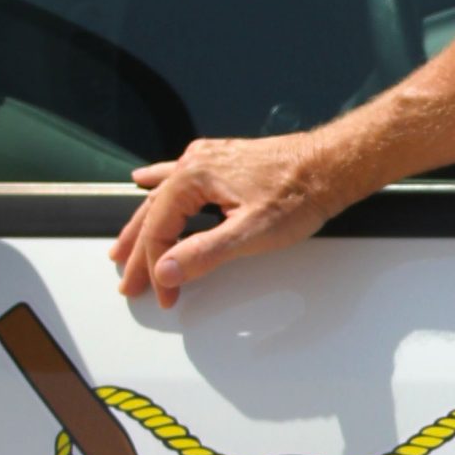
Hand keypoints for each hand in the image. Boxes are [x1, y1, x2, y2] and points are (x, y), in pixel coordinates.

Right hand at [110, 133, 331, 307]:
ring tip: (122, 247)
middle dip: (139, 252)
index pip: (159, 231)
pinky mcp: (224, 162)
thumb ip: (206, 252)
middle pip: (154, 213)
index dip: (156, 268)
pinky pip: (178, 175)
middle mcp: (196, 163)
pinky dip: (158, 184)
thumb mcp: (252, 232)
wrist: (332, 164)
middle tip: (126, 283)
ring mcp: (210, 159)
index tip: (164, 295)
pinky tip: (144, 180)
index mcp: (195, 177)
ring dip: (142, 224)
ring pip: (163, 196)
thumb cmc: (299, 194)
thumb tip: (165, 271)